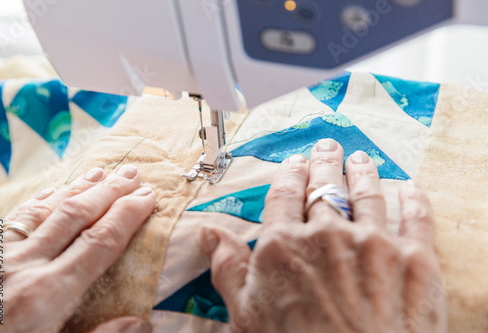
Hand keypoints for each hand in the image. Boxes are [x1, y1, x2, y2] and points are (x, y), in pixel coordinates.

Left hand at [0, 165, 155, 332]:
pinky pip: (13, 220)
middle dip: (109, 191)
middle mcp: (22, 267)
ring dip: (77, 188)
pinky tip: (53, 192)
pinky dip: (39, 202)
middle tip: (134, 174)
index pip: (100, 241)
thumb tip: (143, 323)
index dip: (128, 215)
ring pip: (44, 211)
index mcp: (46, 295)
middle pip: (76, 216)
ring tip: (102, 172)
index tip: (148, 196)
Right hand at [201, 139, 446, 332]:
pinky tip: (410, 188)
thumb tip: (209, 233)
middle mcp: (328, 234)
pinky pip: (416, 218)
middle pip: (326, 187)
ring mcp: (373, 243)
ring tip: (361, 158)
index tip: (294, 163)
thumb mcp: (246, 315)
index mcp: (285, 244)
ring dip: (364, 172)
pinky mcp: (414, 259)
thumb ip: (228, 269)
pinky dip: (414, 199)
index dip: (290, 175)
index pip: (285, 196)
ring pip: (367, 193)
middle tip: (327, 147)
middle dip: (325, 163)